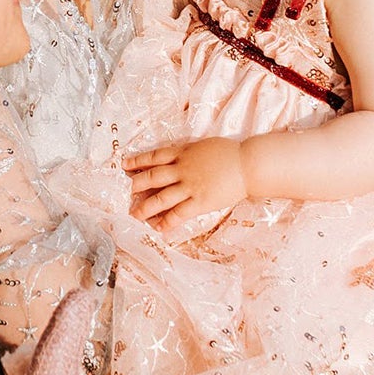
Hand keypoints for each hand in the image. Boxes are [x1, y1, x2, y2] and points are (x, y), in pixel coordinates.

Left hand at [125, 137, 246, 226]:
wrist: (248, 164)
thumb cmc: (231, 154)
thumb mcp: (205, 146)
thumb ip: (190, 152)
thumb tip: (180, 156)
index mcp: (183, 153)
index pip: (154, 156)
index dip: (138, 161)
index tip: (125, 164)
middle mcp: (182, 169)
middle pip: (152, 177)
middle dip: (137, 185)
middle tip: (127, 192)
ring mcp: (189, 186)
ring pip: (160, 198)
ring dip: (145, 207)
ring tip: (135, 214)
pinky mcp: (199, 202)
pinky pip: (178, 214)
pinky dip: (166, 222)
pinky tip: (157, 228)